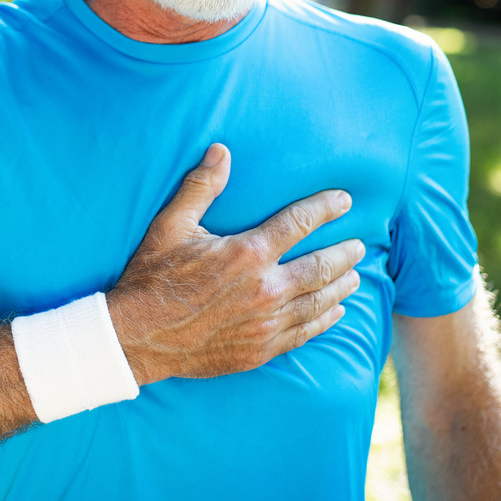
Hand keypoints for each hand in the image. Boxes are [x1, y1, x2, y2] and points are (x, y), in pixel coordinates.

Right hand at [107, 143, 363, 383]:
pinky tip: (336, 312)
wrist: (140, 338)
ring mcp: (267, 323)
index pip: (299, 223)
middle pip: (321, 266)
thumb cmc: (153, 277)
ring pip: (319, 301)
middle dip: (344, 252)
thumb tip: (222, 151)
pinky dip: (325, 320)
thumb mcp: (170, 225)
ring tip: (355, 275)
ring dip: (341, 286)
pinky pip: (305, 333)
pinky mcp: (261, 349)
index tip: (344, 201)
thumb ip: (201, 187)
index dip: (325, 209)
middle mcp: (266, 288)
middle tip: (359, 244)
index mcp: (247, 253)